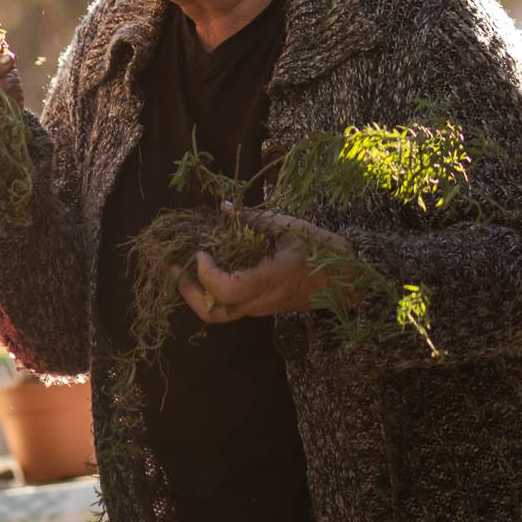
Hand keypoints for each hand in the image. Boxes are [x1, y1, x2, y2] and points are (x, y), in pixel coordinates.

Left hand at [178, 211, 351, 323]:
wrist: (345, 279)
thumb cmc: (320, 250)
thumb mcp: (289, 228)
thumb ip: (254, 220)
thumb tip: (224, 208)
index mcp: (271, 280)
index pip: (228, 290)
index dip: (207, 274)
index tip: (201, 251)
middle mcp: (261, 301)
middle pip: (213, 313)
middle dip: (188, 291)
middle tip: (175, 265)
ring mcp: (259, 308)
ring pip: (217, 314)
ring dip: (195, 292)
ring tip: (184, 266)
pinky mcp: (259, 307)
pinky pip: (228, 306)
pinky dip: (209, 290)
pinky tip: (205, 267)